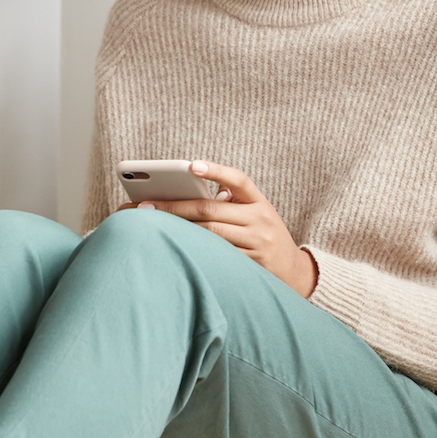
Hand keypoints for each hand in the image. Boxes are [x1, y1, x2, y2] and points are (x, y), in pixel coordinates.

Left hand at [116, 159, 317, 298]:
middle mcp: (260, 220)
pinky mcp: (250, 266)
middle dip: (173, 207)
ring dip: (177, 230)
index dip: (215, 171)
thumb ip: (231, 201)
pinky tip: (172, 249)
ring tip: (150, 227)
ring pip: (209, 234)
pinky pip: (215, 257)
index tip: (190, 166)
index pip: (239, 180)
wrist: (293, 272)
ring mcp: (256, 244)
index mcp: (259, 202)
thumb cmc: (263, 236)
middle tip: (143, 206)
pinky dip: (193, 251)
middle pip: (210, 210)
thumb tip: (187, 190)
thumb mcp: (255, 213)